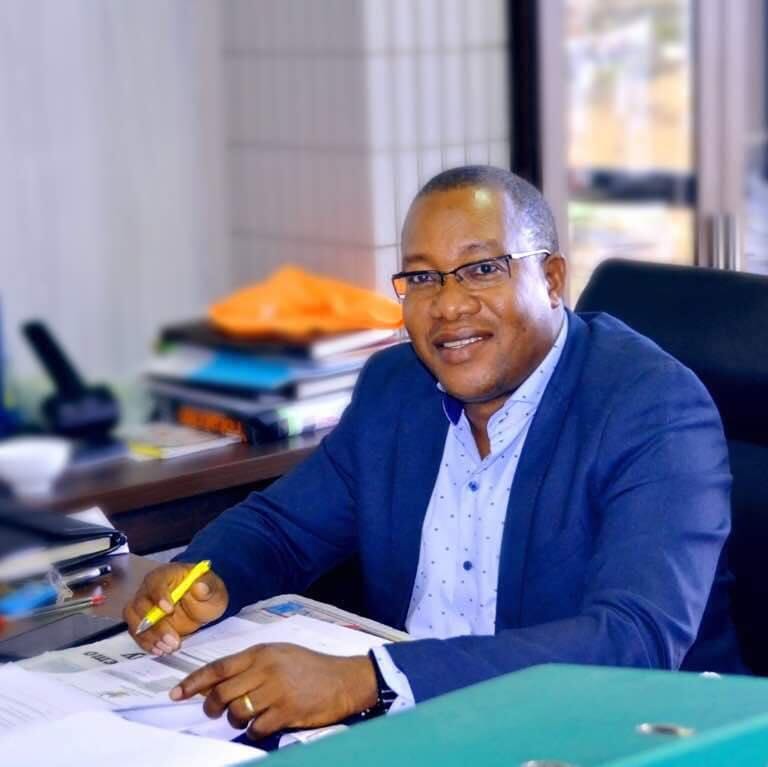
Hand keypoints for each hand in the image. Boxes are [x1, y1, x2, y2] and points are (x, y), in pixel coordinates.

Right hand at [123, 562, 227, 654]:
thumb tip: (200, 587)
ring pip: (134, 620)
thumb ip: (208, 587)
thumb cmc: (206, 590)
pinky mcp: (142, 622)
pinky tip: (160, 650)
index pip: (156, 582)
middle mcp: (149, 588)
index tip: (169, 610)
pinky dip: (146, 643)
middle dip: (156, 625)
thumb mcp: (214, 588)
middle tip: (172, 640)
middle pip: (141, 605)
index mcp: (166, 574)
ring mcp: (143, 606)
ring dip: (148, 637)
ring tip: (167, 648)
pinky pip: (137, 633)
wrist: (203, 603)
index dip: (159, 595)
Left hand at [169, 643, 377, 738]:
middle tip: (214, 711)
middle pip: (222, 692)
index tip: (176, 693)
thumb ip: (252, 666)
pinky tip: (264, 724)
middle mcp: (266, 669)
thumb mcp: (280, 655)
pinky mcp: (286, 711)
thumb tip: (219, 684)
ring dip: (235, 720)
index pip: (219, 667)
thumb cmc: (310, 667)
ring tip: (246, 717)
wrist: (344, 680)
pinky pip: (256, 728)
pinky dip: (254, 730)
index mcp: (262, 653)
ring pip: (236, 712)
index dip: (194, 682)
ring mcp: (276, 690)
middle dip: (212, 706)